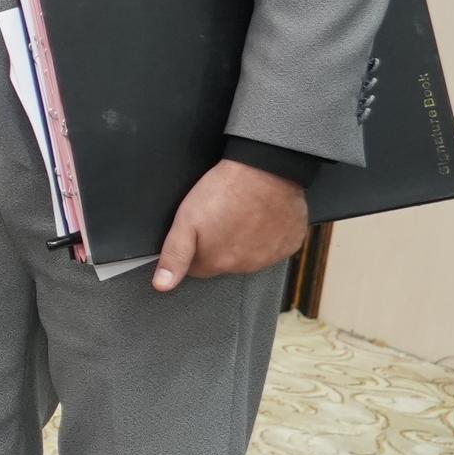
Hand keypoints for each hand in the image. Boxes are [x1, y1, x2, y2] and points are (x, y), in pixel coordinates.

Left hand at [151, 158, 309, 292]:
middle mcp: (247, 266)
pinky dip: (269, 235)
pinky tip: (263, 216)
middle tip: (221, 216)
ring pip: (251, 255)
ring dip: (245, 241)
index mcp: (219, 262)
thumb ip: (174, 255)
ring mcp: (272, 255)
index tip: (199, 230)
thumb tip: (162, 285)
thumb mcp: (186, 220)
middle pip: (225, 262)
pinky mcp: (291, 243)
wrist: (265, 168)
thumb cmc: (224, 190)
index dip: (194, 249)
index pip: (198, 268)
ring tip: (241, 213)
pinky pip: (275, 245)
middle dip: (220, 245)